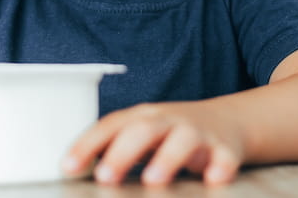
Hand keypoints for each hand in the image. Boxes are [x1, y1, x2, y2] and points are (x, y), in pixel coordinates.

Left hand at [63, 101, 244, 186]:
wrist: (229, 121)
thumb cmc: (173, 132)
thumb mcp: (143, 134)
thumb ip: (114, 148)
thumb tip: (74, 169)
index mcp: (143, 117)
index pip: (110, 126)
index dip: (87, 145)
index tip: (67, 167)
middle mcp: (168, 121)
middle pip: (143, 131)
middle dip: (122, 153)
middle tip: (105, 176)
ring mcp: (198, 133)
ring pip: (183, 141)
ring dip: (167, 159)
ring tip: (153, 180)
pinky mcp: (225, 149)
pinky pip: (224, 157)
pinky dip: (220, 167)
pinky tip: (212, 180)